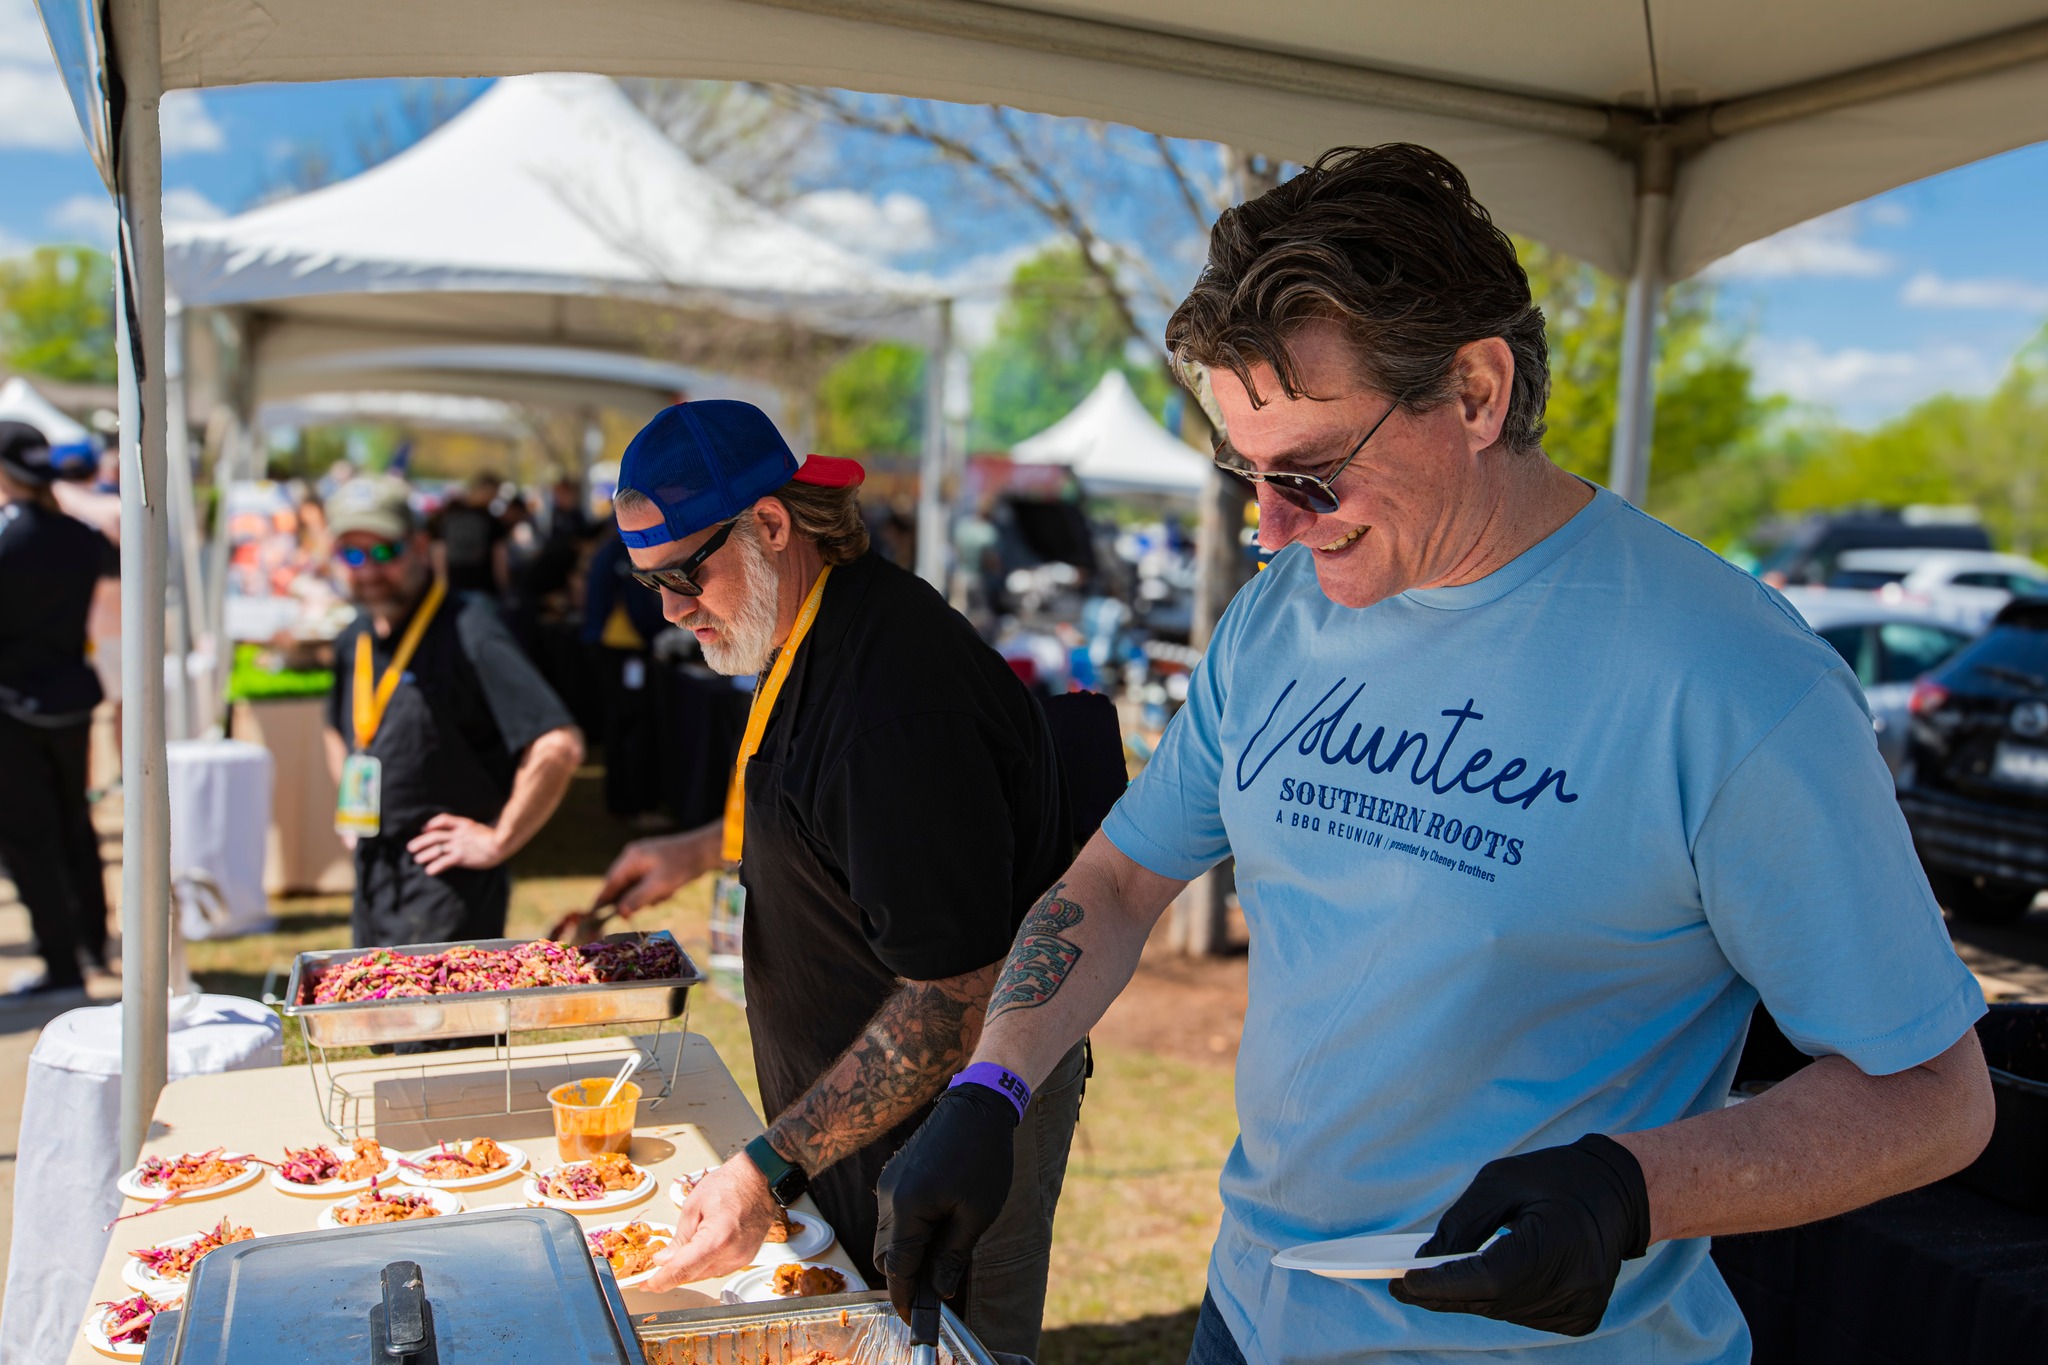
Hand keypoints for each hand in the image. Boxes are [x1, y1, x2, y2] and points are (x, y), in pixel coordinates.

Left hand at [406, 813, 503, 874]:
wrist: (501, 844)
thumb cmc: (496, 837)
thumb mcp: (481, 827)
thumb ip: (471, 829)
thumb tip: (467, 831)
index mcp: (464, 824)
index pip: (443, 819)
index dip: (431, 824)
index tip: (424, 829)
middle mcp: (458, 834)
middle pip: (434, 836)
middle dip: (420, 841)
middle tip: (410, 847)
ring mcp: (458, 845)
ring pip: (436, 849)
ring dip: (424, 854)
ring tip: (417, 859)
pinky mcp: (460, 857)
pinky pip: (443, 862)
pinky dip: (435, 867)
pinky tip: (429, 871)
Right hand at [593, 832, 708, 916]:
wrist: (704, 851)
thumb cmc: (681, 866)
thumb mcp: (659, 886)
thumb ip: (637, 899)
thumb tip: (619, 912)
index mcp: (630, 858)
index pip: (610, 883)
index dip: (602, 900)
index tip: (594, 915)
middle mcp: (633, 857)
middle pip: (622, 886)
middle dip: (635, 899)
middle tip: (651, 901)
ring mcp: (643, 860)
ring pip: (636, 887)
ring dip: (648, 896)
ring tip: (666, 892)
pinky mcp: (653, 865)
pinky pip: (646, 884)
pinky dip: (656, 891)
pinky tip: (669, 889)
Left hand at [643, 1154, 779, 1289]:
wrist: (759, 1179)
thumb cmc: (730, 1184)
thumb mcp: (693, 1206)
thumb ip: (678, 1238)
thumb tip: (664, 1260)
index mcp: (717, 1238)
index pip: (683, 1269)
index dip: (662, 1281)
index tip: (648, 1285)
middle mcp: (732, 1253)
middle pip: (693, 1275)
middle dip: (671, 1276)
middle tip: (651, 1275)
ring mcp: (742, 1258)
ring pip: (704, 1274)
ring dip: (688, 1270)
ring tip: (674, 1257)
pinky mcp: (746, 1258)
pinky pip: (717, 1269)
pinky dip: (703, 1264)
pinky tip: (696, 1252)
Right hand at [873, 1082, 1018, 1320]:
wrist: (977, 1107)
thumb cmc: (983, 1159)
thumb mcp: (977, 1214)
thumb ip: (952, 1254)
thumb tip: (938, 1289)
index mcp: (908, 1207)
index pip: (898, 1266)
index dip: (905, 1295)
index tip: (913, 1317)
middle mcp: (888, 1196)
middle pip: (886, 1254)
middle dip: (907, 1273)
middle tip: (937, 1283)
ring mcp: (888, 1184)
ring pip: (888, 1235)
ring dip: (909, 1250)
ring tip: (944, 1248)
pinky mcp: (893, 1175)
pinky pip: (893, 1214)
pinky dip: (909, 1229)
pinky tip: (938, 1224)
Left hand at [1389, 1134, 1650, 1336]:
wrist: (1619, 1193)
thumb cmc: (1556, 1178)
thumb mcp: (1500, 1181)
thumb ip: (1461, 1223)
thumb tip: (1425, 1262)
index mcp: (1557, 1246)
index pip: (1489, 1279)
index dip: (1442, 1285)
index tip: (1402, 1283)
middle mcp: (1572, 1287)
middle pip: (1491, 1301)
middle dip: (1444, 1292)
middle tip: (1402, 1283)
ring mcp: (1579, 1308)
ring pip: (1502, 1312)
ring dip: (1472, 1294)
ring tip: (1449, 1272)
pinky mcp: (1580, 1319)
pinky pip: (1521, 1314)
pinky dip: (1498, 1298)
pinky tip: (1495, 1275)